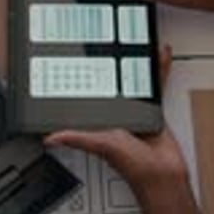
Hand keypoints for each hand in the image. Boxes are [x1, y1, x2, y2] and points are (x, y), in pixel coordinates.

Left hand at [45, 47, 213, 213]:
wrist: (164, 174)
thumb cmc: (132, 166)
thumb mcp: (101, 145)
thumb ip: (78, 138)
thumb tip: (50, 137)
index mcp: (102, 116)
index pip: (90, 90)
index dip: (83, 74)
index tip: (79, 56)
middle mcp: (118, 110)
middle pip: (113, 79)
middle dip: (111, 60)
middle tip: (107, 39)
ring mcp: (136, 107)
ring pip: (134, 77)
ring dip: (136, 60)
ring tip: (133, 41)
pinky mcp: (154, 106)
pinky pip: (156, 83)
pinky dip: (159, 69)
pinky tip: (160, 54)